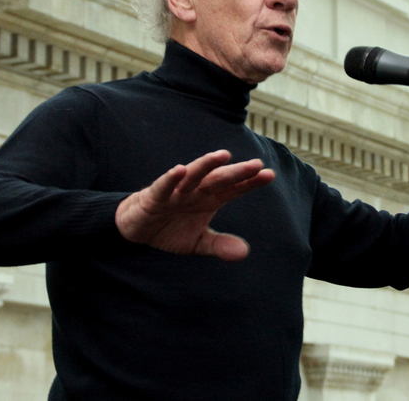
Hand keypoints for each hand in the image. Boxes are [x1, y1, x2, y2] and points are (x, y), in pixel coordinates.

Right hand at [115, 150, 274, 260]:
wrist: (138, 230)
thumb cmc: (171, 229)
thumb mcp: (198, 242)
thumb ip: (219, 246)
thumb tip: (244, 253)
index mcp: (210, 199)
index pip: (234, 189)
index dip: (250, 182)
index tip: (270, 175)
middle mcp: (196, 191)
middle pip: (219, 179)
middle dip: (236, 172)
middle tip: (256, 165)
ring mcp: (177, 191)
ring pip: (194, 175)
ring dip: (207, 165)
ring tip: (223, 155)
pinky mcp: (155, 196)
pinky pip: (164, 186)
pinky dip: (171, 178)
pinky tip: (180, 170)